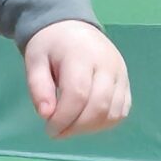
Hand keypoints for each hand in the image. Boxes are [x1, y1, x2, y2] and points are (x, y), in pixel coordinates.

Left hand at [23, 21, 130, 138]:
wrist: (72, 27)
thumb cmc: (50, 46)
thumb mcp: (34, 60)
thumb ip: (38, 87)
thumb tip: (46, 115)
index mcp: (81, 56)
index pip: (78, 94)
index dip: (64, 118)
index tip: (49, 130)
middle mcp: (107, 65)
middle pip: (99, 106)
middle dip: (77, 127)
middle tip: (58, 133)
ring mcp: (121, 74)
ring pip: (113, 112)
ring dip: (91, 128)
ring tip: (70, 128)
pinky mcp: (126, 83)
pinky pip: (121, 111)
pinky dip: (105, 123)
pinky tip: (86, 123)